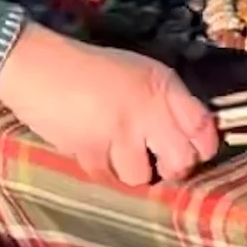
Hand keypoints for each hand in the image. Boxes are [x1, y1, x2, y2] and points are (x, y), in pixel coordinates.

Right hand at [0, 21, 221, 186]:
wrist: (41, 69)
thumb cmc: (93, 68)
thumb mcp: (141, 72)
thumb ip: (167, 99)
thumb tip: (191, 133)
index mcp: (162, 85)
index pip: (201, 126)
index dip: (205, 146)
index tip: (199, 152)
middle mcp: (147, 109)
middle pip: (180, 160)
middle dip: (175, 168)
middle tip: (163, 163)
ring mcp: (119, 133)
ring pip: (142, 177)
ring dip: (136, 172)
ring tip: (124, 155)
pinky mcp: (91, 153)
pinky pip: (109, 178)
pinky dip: (107, 171)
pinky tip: (100, 153)